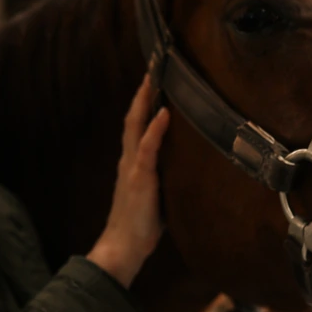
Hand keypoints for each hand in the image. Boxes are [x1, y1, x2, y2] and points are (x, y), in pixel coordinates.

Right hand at [87, 75, 170, 287]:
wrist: (124, 246)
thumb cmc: (142, 224)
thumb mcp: (159, 195)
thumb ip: (166, 177)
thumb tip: (187, 169)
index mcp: (135, 162)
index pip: (140, 125)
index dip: (146, 102)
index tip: (156, 80)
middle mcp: (131, 158)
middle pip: (136, 117)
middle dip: (145, 91)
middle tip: (155, 65)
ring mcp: (134, 166)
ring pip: (138, 125)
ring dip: (147, 100)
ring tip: (156, 77)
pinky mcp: (141, 177)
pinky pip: (148, 148)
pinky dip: (155, 129)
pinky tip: (164, 113)